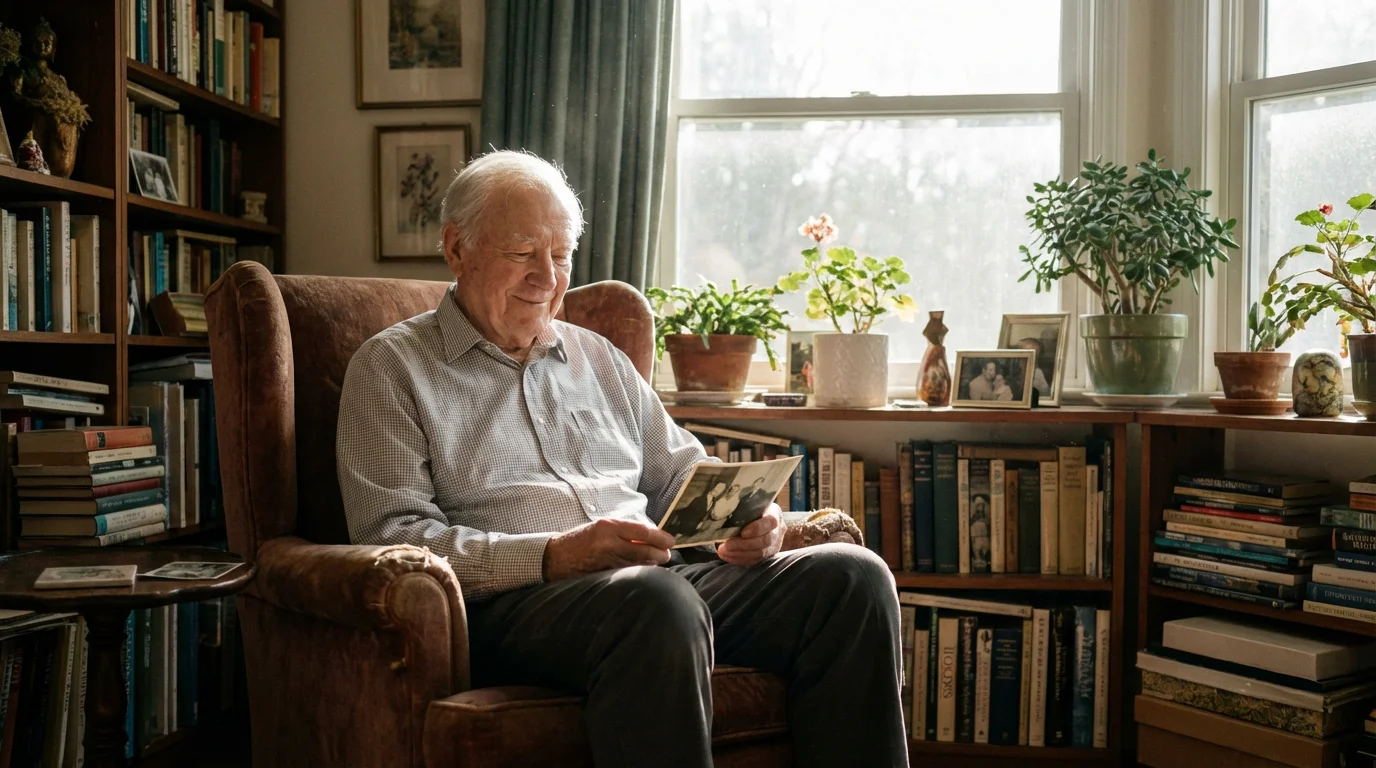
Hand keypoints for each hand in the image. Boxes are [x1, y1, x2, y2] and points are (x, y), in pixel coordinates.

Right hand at [542, 518, 674, 580]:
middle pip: (644, 551)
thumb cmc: (581, 539)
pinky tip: (642, 571)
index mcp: (609, 526)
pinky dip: (637, 571)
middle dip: (660, 554)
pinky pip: (627, 573)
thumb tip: (652, 537)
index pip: (643, 532)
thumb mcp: (602, 527)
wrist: (555, 557)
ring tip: (657, 562)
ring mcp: (606, 560)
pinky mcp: (603, 575)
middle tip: (666, 555)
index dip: (660, 538)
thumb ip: (625, 532)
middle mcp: (608, 542)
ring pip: (638, 564)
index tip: (670, 541)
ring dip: (651, 564)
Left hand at [717, 504, 782, 566]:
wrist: (764, 522)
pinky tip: (727, 556)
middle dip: (744, 544)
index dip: (757, 529)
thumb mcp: (751, 505)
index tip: (743, 532)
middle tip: (726, 545)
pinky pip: (754, 561)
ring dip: (739, 554)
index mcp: (774, 514)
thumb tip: (722, 514)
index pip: (770, 522)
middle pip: (765, 541)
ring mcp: (774, 545)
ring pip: (760, 554)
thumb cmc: (753, 510)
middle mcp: (777, 531)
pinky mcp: (767, 556)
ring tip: (723, 551)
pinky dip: (739, 559)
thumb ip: (742, 509)